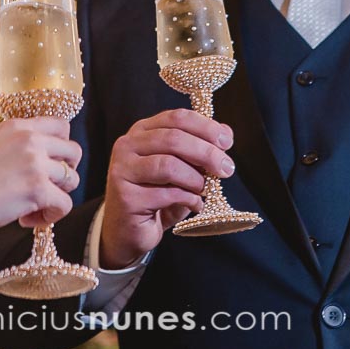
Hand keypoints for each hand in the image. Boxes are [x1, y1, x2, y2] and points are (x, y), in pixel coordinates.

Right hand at [0, 117, 80, 239]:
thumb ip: (15, 147)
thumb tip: (36, 161)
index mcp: (18, 126)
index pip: (62, 126)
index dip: (60, 149)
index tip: (46, 166)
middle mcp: (30, 139)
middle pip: (74, 151)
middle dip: (64, 173)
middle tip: (43, 189)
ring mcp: (36, 162)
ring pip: (73, 179)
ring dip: (56, 197)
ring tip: (30, 208)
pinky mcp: (37, 189)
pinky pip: (65, 204)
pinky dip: (50, 217)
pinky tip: (26, 220)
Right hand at [99, 109, 234, 268]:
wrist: (128, 231)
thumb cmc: (156, 196)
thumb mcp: (180, 168)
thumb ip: (199, 149)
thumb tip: (226, 132)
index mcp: (142, 131)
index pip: (176, 117)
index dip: (205, 127)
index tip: (227, 142)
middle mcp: (127, 145)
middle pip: (174, 139)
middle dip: (206, 153)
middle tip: (226, 168)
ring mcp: (123, 170)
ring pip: (169, 165)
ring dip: (196, 179)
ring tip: (205, 190)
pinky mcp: (126, 197)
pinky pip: (167, 194)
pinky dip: (189, 199)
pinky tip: (195, 205)